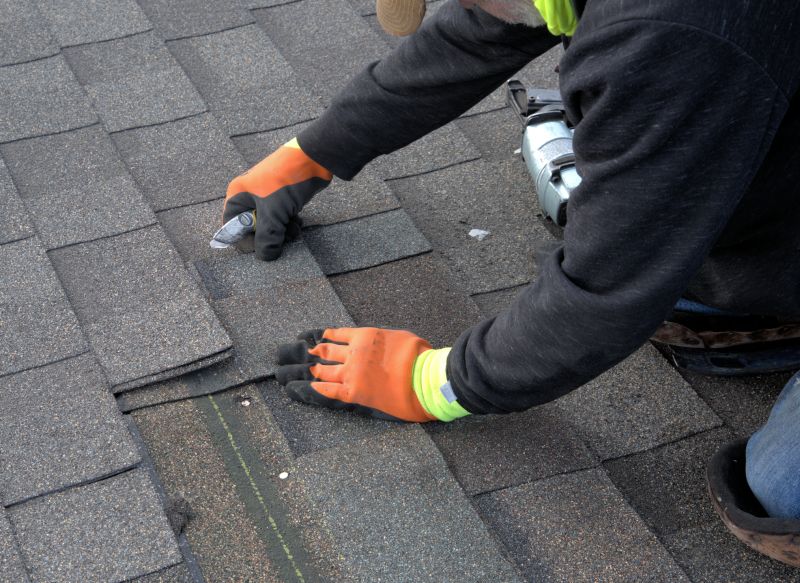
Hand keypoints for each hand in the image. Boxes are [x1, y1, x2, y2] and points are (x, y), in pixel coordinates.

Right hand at [224, 138, 331, 260]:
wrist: (313, 159)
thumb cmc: (286, 180)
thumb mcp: (273, 213)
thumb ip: (267, 238)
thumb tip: (266, 256)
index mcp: (238, 196)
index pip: (231, 227)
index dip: (244, 240)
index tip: (261, 248)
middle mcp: (249, 196)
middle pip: (253, 228)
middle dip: (269, 236)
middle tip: (281, 238)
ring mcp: (267, 197)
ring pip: (270, 225)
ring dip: (282, 232)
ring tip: (293, 228)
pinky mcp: (283, 199)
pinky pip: (281, 219)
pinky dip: (289, 223)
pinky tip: (298, 221)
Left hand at [275, 327, 469, 421]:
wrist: (426, 379)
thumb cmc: (420, 358)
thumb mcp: (399, 337)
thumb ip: (381, 340)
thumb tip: (377, 344)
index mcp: (366, 336)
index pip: (335, 334)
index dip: (318, 336)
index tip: (306, 338)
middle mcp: (354, 352)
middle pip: (322, 351)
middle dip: (301, 353)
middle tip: (284, 353)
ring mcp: (352, 373)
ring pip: (320, 370)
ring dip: (300, 371)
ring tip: (282, 373)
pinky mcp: (353, 393)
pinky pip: (327, 391)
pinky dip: (313, 389)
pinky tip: (300, 388)